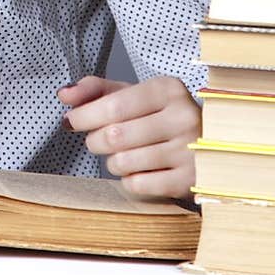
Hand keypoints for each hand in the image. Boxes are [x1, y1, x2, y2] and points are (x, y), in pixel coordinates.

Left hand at [56, 74, 200, 201]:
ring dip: (112, 162)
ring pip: (124, 162)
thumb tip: (64, 94)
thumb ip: (96, 90)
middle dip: (96, 141)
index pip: (113, 105)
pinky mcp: (190, 180)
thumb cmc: (161, 117)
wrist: (210, 146)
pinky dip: (129, 180)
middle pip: (115, 135)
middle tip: (99, 140)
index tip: (71, 121)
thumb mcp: (133, 95)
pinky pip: (139, 185)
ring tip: (122, 155)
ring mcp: (190, 150)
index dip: (84, 116)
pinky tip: (139, 170)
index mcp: (168, 89)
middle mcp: (183, 117)